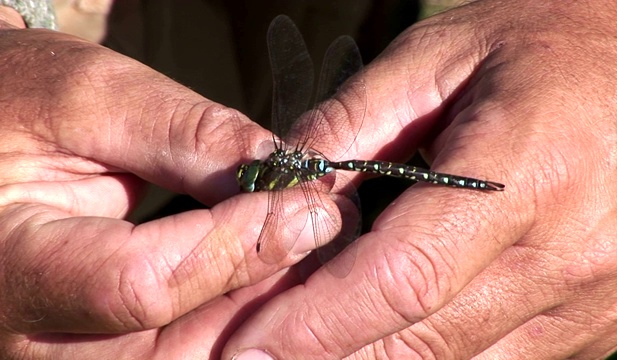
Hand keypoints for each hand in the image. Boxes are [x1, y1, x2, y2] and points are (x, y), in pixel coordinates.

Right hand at [0, 9, 329, 358]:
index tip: (307, 206)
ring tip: (310, 250)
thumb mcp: (88, 98)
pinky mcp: (97, 352)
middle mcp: (29, 338)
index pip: (140, 284)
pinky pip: (182, 355)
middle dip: (265, 294)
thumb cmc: (15, 103)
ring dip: (261, 312)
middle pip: (174, 352)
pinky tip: (275, 274)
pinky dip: (237, 319)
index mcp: (7, 266)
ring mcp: (63, 356)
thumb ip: (183, 135)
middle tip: (325, 234)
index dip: (236, 248)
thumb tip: (280, 174)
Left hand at [224, 0, 616, 357]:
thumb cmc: (542, 47)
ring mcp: (594, 299)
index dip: (315, 324)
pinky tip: (382, 334)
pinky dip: (428, 356)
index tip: (246, 349)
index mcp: (528, 171)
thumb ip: (351, 123)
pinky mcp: (596, 321)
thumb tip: (283, 190)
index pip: (404, 275)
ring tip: (307, 345)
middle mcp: (571, 252)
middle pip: (423, 339)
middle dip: (325, 357)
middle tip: (250, 355)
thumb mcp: (436, 57)